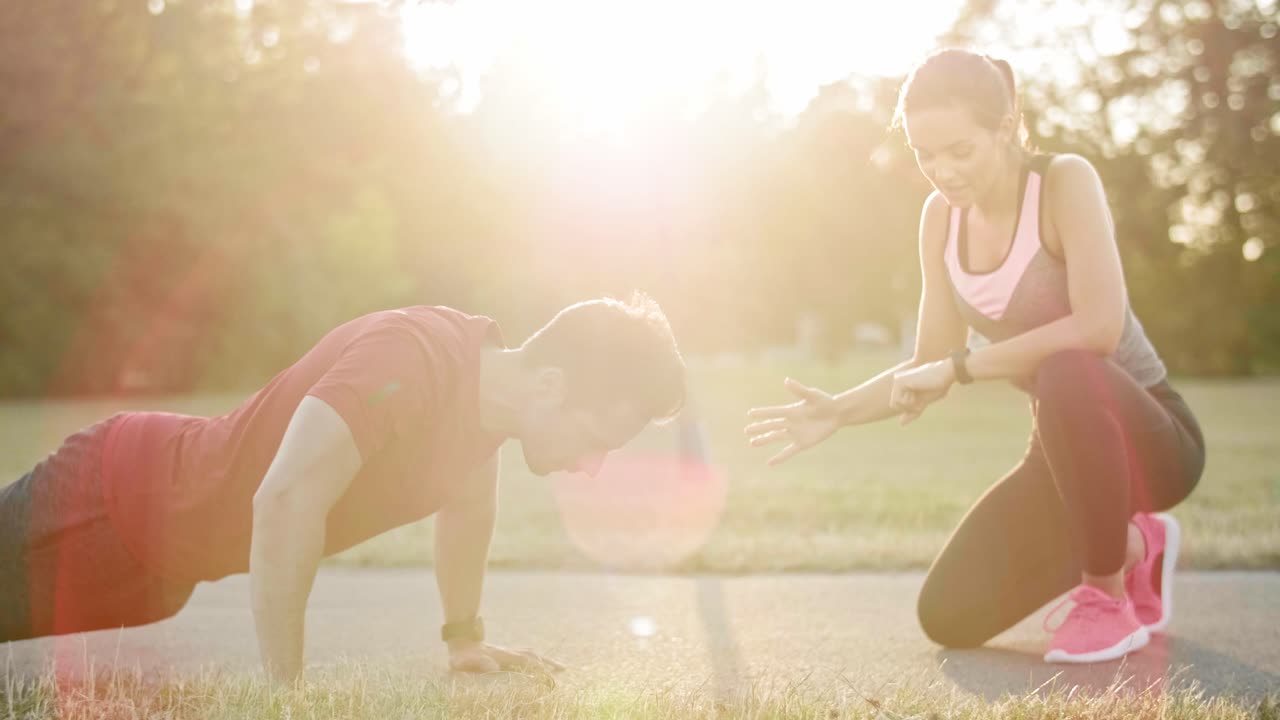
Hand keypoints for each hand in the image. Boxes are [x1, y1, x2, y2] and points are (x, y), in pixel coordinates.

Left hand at [448, 640, 564, 675]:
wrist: (460, 641)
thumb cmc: (461, 655)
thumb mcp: (465, 661)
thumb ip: (477, 663)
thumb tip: (493, 667)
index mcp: (503, 656)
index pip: (526, 662)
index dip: (539, 669)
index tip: (551, 677)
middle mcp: (508, 653)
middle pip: (533, 656)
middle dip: (548, 663)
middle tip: (563, 670)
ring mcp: (506, 652)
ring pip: (530, 654)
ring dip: (543, 660)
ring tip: (556, 667)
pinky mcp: (503, 655)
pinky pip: (524, 656)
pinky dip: (534, 659)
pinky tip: (537, 663)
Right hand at [744, 378, 841, 465]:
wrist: (837, 414)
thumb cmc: (825, 401)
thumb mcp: (812, 395)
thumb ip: (799, 390)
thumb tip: (786, 380)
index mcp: (791, 410)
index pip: (773, 412)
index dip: (762, 413)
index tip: (750, 413)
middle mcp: (790, 422)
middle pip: (771, 426)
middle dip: (759, 428)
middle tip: (746, 430)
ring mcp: (795, 433)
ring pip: (776, 438)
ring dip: (764, 440)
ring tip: (752, 443)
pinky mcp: (802, 443)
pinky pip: (788, 451)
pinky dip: (779, 457)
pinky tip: (769, 463)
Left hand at [890, 361, 954, 424]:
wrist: (945, 373)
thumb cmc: (937, 387)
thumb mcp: (923, 403)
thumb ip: (912, 412)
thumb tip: (900, 424)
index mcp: (902, 384)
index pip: (897, 405)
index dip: (910, 409)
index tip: (921, 401)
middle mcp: (897, 380)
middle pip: (894, 406)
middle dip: (909, 408)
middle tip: (921, 400)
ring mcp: (897, 380)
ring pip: (894, 404)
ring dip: (910, 406)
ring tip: (920, 397)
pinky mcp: (900, 382)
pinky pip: (898, 402)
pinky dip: (909, 404)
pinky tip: (918, 395)